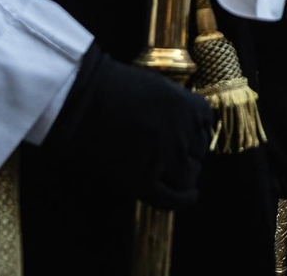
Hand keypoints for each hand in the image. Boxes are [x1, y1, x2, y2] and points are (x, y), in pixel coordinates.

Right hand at [41, 44, 213, 208]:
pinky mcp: (144, 181)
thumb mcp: (159, 87)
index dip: (194, 134)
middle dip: (188, 154)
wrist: (80, 100)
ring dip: (184, 175)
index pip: (207, 128)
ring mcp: (164, 158)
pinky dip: (183, 200)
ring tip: (171, 172)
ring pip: (189, 177)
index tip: (185, 137)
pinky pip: (173, 198)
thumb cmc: (114, 88)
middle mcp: (183, 133)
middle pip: (199, 153)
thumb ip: (180, 106)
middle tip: (169, 153)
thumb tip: (190, 127)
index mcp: (189, 107)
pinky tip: (187, 197)